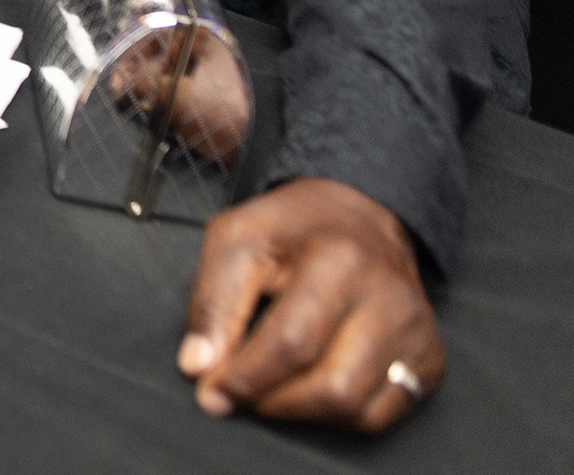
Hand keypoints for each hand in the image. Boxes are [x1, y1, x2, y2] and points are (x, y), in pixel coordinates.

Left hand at [179, 177, 441, 432]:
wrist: (358, 213)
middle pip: (331, 387)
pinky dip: (335, 414)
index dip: (244, 378)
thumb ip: (211, 301)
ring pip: (356, 409)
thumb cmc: (290, 228)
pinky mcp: (429, 358)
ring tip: (270, 386)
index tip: (210, 390)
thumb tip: (198, 365)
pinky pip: (379, 415)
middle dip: (271, 401)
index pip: (292, 343)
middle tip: (238, 389)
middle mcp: (388, 299)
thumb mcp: (234, 239)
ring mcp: (415, 332)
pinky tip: (308, 383)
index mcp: (338, 260)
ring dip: (300, 412)